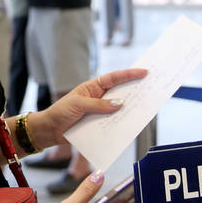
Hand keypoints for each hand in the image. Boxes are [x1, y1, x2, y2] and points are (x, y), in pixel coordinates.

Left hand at [27, 68, 147, 148]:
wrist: (50, 130)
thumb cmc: (61, 112)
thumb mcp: (78, 105)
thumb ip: (98, 104)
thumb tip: (119, 103)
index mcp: (93, 87)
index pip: (114, 78)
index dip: (129, 75)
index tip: (144, 72)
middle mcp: (99, 98)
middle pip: (121, 93)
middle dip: (135, 91)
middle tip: (150, 89)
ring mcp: (100, 111)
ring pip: (119, 109)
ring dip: (129, 109)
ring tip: (143, 108)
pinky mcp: (99, 125)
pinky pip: (113, 123)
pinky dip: (120, 124)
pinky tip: (129, 125)